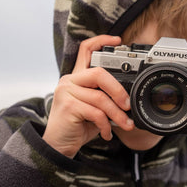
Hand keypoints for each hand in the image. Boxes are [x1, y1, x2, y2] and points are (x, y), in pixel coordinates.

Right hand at [43, 35, 133, 157]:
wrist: (58, 146)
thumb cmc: (77, 127)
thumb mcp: (94, 109)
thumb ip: (105, 98)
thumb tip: (128, 100)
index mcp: (76, 78)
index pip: (85, 50)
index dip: (101, 41)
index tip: (118, 40)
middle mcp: (69, 81)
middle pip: (99, 73)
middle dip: (118, 91)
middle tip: (128, 106)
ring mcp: (66, 92)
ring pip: (100, 98)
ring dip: (117, 115)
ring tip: (125, 125)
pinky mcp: (67, 106)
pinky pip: (96, 113)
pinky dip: (106, 125)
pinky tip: (106, 134)